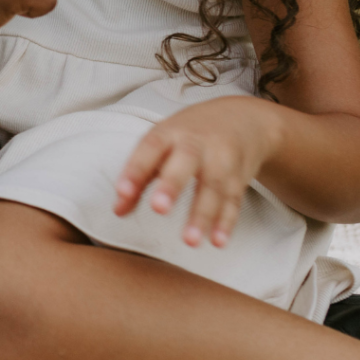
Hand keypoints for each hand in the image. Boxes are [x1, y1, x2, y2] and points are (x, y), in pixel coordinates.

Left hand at [114, 97, 282, 247]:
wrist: (241, 118)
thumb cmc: (191, 133)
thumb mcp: (161, 144)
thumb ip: (139, 177)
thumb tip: (118, 209)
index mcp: (170, 132)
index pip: (150, 147)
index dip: (135, 169)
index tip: (122, 191)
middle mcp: (196, 143)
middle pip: (186, 161)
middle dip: (171, 185)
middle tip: (159, 209)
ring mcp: (222, 159)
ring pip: (213, 186)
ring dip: (202, 214)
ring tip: (189, 240)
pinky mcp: (239, 177)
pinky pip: (233, 200)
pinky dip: (226, 222)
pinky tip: (217, 240)